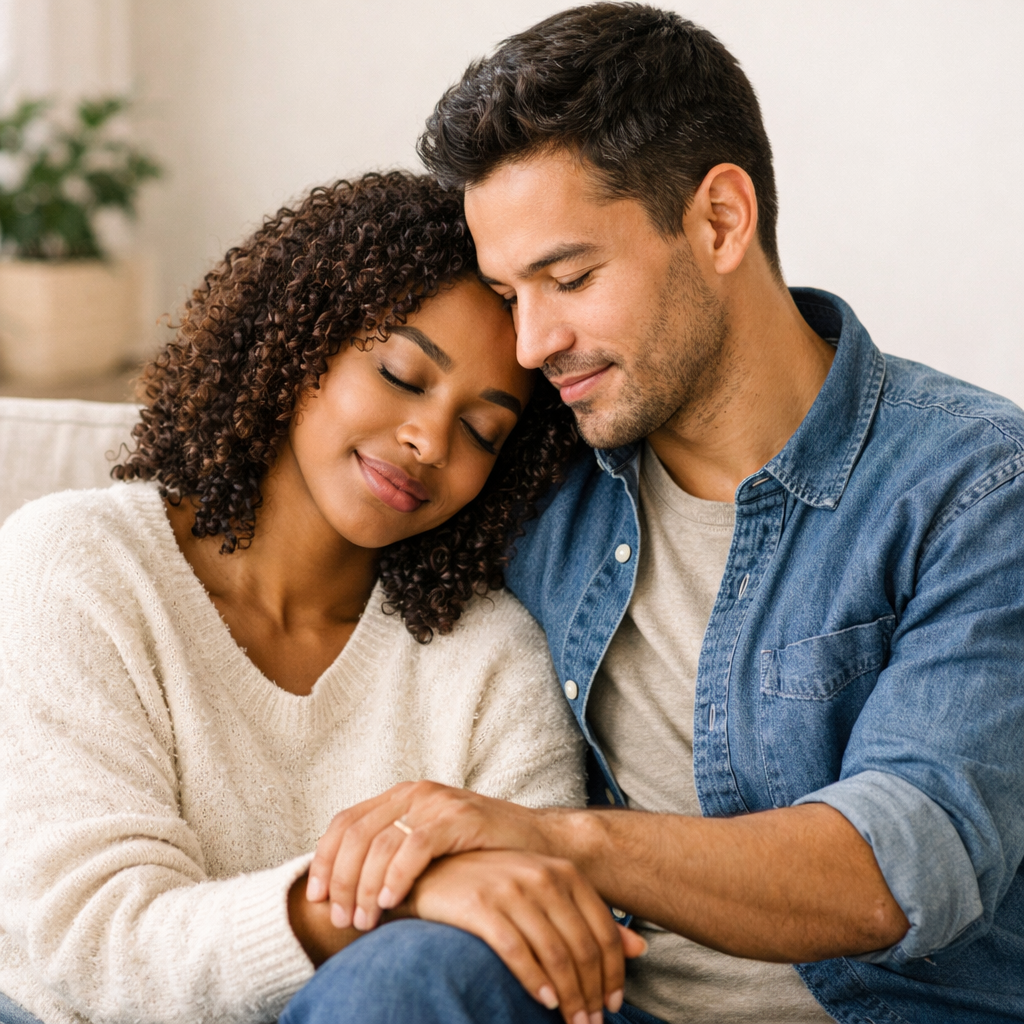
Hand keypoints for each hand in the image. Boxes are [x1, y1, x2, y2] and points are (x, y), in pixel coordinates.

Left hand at [306, 781, 551, 930]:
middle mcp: (414, 793)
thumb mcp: (428, 849)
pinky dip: (397, 876)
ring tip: (364, 921)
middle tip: (342, 919)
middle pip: (356, 834)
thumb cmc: (479, 854)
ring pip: (381, 842)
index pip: (345, 821)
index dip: (324, 859)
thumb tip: (343, 892)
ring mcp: (437, 802)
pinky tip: (391, 901)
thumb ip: (392, 856)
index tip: (316, 897)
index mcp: (400, 796)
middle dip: (341, 880)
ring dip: (365, 886)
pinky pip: (416, 846)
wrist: (537, 843)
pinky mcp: (460, 817)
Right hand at [407, 850, 645, 1022]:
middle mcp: (541, 875)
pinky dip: (535, 982)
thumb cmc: (493, 884)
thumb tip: (640, 948)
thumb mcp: (544, 891)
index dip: (614, 973)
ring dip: (568, 997)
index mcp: (562, 870)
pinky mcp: (480, 906)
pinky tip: (544, 1002)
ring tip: (572, 1023)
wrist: (433, 871)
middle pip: (582, 946)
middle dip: (592, 993)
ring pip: (555, 954)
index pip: (603, 929)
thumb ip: (588, 916)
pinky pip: (517, 952)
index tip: (614, 1004)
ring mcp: (510, 889)